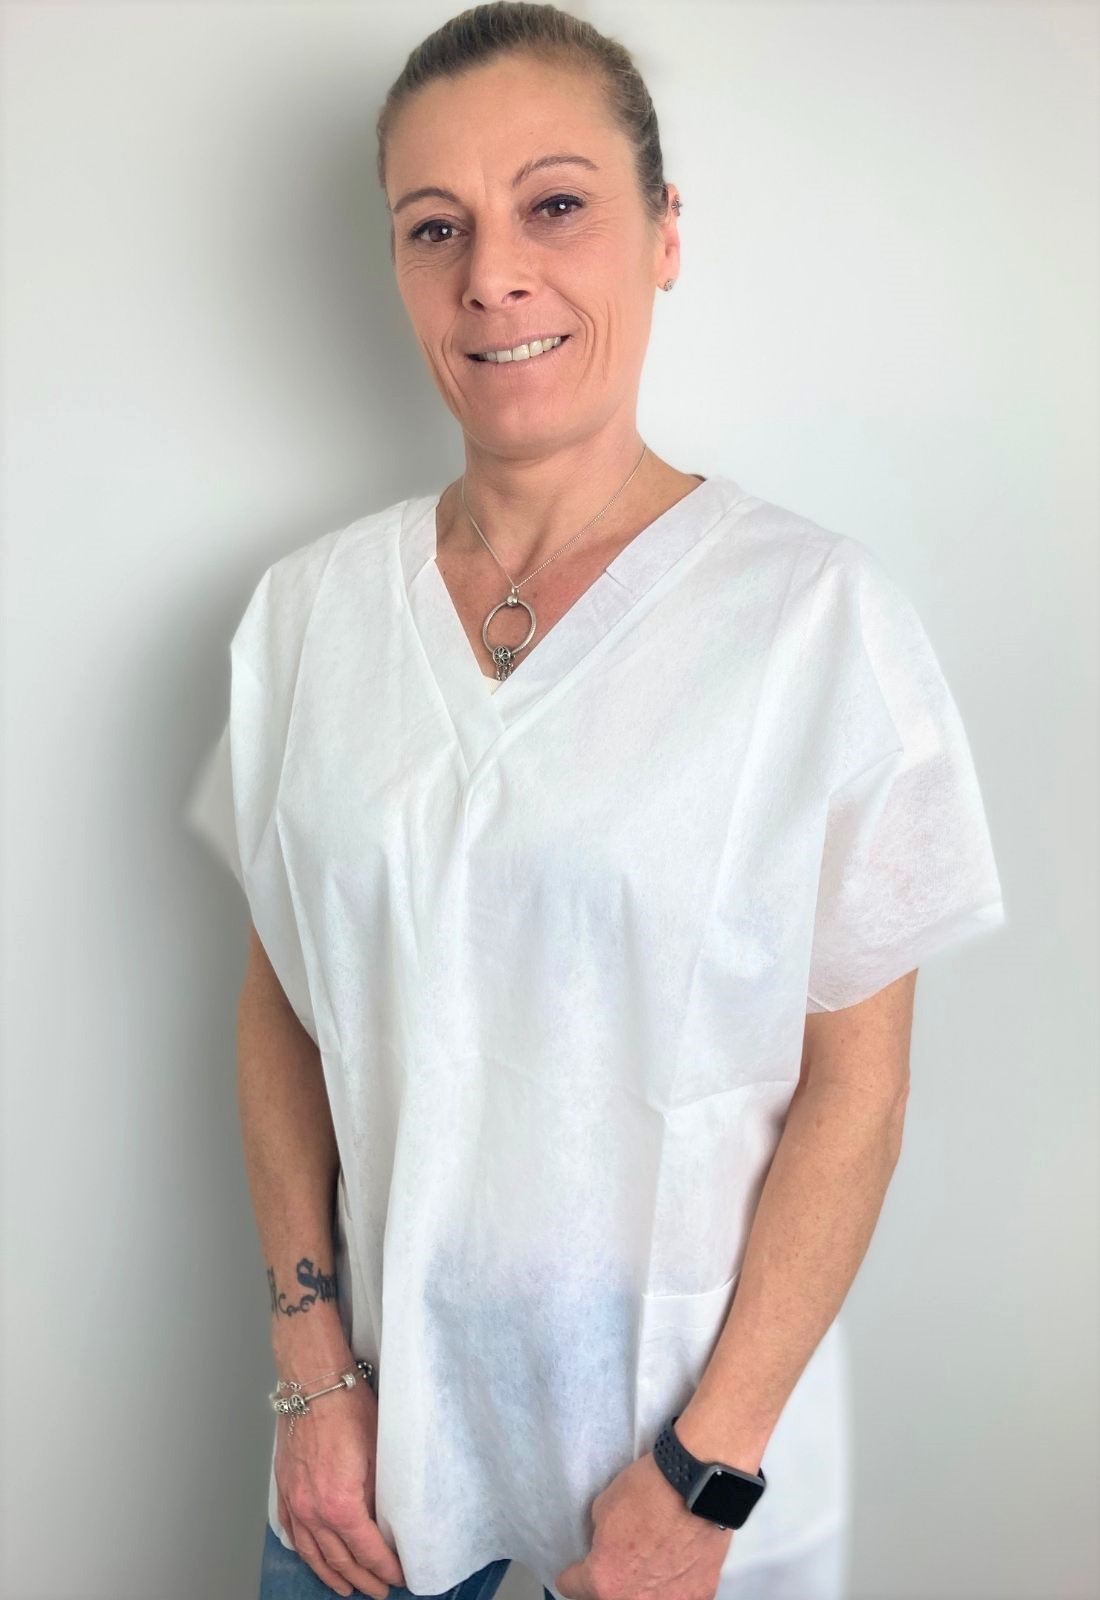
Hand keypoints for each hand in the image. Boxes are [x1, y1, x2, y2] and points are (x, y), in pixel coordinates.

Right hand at [274, 1374, 405, 1598]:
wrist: (313, 1383)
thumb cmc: (348, 1409)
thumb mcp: (378, 1452)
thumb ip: (380, 1493)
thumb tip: (387, 1520)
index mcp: (341, 1504)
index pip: (367, 1550)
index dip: (385, 1568)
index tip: (398, 1578)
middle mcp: (313, 1510)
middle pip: (340, 1559)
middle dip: (363, 1578)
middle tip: (379, 1591)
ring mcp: (295, 1502)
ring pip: (313, 1553)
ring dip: (332, 1574)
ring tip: (348, 1587)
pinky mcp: (284, 1489)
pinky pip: (294, 1532)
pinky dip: (306, 1551)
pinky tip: (314, 1558)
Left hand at [555, 1451, 732, 1599]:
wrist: (698, 1485)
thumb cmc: (650, 1491)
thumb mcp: (603, 1507)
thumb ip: (599, 1537)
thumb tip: (605, 1545)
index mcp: (604, 1580)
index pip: (572, 1587)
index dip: (573, 1573)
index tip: (577, 1570)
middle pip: (609, 1599)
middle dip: (609, 1583)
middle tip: (617, 1563)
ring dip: (642, 1588)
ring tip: (651, 1562)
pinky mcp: (699, 1596)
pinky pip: (678, 1596)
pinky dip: (674, 1584)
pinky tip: (677, 1563)